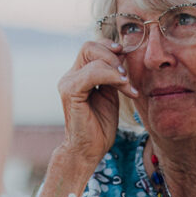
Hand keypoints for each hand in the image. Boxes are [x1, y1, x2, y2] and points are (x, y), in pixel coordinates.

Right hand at [57, 40, 137, 163]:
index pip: (91, 47)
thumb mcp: (111, 94)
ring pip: (92, 57)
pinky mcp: (70, 93)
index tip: (126, 56)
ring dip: (116, 69)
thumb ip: (113, 75)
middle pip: (89, 46)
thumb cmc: (100, 125)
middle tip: (126, 74)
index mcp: (78, 75)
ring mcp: (68, 83)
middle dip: (112, 55)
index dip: (109, 47)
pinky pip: (92, 74)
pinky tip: (124, 88)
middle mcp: (70, 76)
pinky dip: (112, 77)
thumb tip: (123, 54)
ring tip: (128, 85)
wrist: (89, 150)